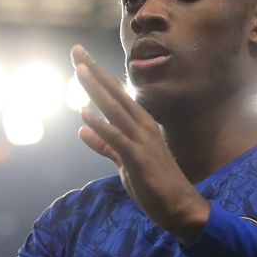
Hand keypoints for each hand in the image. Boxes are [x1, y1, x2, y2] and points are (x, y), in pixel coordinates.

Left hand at [71, 45, 209, 243]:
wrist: (180, 207)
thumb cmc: (155, 183)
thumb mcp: (124, 160)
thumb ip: (104, 144)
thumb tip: (83, 129)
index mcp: (139, 123)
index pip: (114, 94)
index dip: (96, 75)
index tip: (79, 58)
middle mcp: (141, 125)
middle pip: (113, 93)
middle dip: (93, 72)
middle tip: (76, 50)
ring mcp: (141, 140)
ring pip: (114, 110)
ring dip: (96, 90)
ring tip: (79, 71)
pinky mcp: (138, 158)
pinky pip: (116, 138)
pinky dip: (101, 125)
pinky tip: (85, 113)